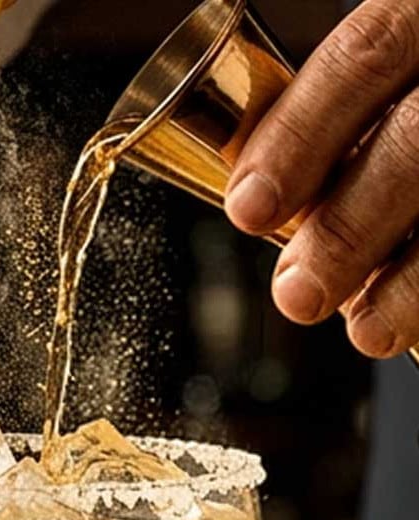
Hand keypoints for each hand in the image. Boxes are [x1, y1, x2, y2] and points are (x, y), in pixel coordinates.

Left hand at [225, 0, 418, 358]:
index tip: (249, 209)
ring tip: (369, 330)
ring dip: (416, 279)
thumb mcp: (390, 82)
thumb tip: (263, 204)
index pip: (365, 58)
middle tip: (298, 295)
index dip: (298, 138)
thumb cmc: (417, 98)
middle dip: (349, 229)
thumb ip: (338, 125)